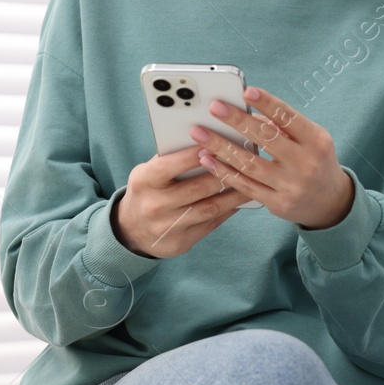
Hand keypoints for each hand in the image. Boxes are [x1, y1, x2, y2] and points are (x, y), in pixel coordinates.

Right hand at [113, 145, 249, 258]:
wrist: (131, 230)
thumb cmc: (148, 190)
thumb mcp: (148, 172)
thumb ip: (171, 159)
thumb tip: (206, 141)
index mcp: (144, 182)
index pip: (169, 166)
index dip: (192, 156)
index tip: (215, 143)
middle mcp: (154, 206)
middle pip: (196, 188)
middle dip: (223, 173)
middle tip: (245, 159)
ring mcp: (168, 227)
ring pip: (209, 208)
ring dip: (234, 194)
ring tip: (252, 179)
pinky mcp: (181, 243)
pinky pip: (211, 224)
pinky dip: (229, 210)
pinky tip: (241, 198)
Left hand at [189, 86, 354, 229]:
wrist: (331, 203)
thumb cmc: (315, 161)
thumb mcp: (310, 140)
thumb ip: (282, 126)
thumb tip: (246, 113)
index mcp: (316, 141)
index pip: (288, 117)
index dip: (267, 102)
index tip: (246, 91)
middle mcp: (305, 163)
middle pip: (266, 138)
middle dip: (237, 121)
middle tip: (215, 107)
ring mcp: (291, 186)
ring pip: (249, 164)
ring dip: (221, 147)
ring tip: (200, 134)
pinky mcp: (278, 204)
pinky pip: (245, 186)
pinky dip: (224, 172)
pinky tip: (208, 160)